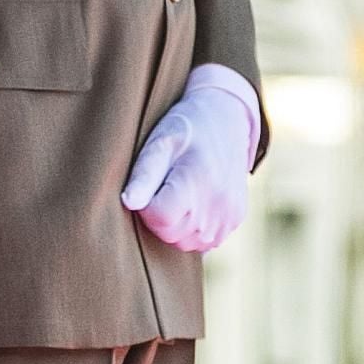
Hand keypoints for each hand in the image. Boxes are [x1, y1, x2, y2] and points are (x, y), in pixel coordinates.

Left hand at [122, 84, 254, 252]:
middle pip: (170, 234)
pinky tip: (191, 202)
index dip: (145, 205)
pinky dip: (192, 229)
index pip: (159, 218)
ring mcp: (229, 217)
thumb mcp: (160, 142)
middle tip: (162, 185)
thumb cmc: (183, 129)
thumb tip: (129, 203)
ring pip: (185, 243)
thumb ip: (144, 175)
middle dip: (158, 216)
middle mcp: (218, 205)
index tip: (147, 185)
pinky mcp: (235, 221)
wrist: (224, 120)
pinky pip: (203, 242)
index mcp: (197, 182)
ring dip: (174, 225)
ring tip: (176, 191)